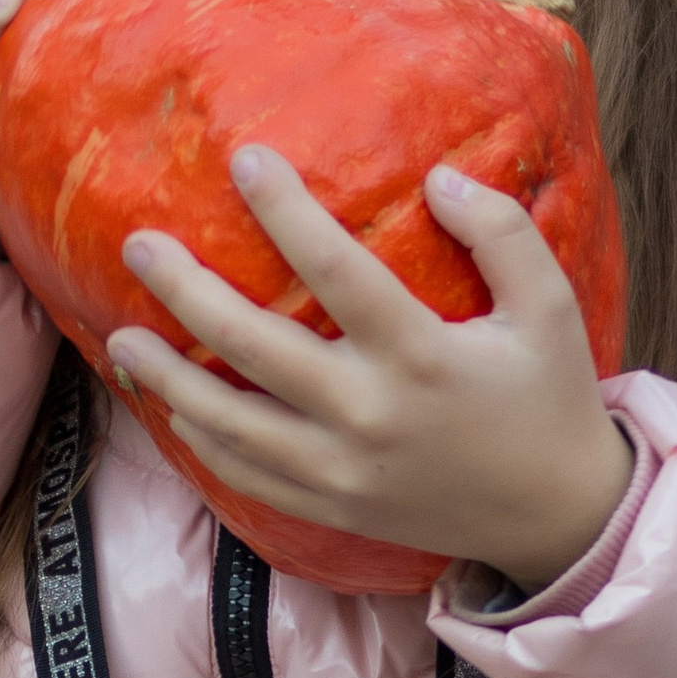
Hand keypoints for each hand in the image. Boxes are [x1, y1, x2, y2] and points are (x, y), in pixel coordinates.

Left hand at [109, 148, 632, 591]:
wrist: (555, 516)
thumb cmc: (549, 398)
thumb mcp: (550, 308)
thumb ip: (503, 234)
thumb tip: (438, 178)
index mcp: (421, 356)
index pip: (335, 270)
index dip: (284, 210)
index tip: (244, 161)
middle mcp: (369, 415)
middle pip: (252, 345)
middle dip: (186, 291)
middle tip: (140, 246)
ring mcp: (342, 471)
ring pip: (229, 422)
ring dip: (167, 378)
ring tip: (121, 337)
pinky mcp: (332, 509)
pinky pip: (247, 476)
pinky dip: (200, 442)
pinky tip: (170, 407)